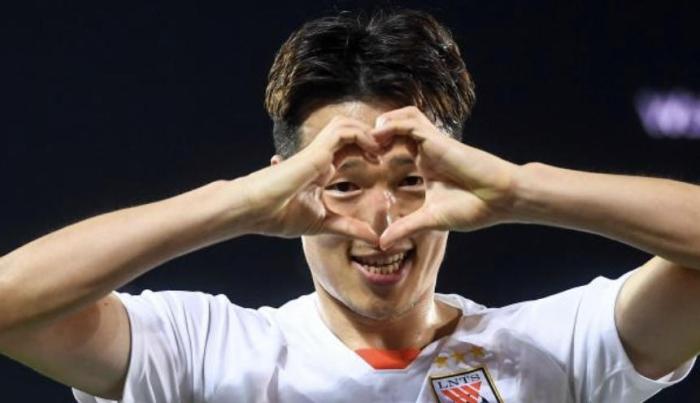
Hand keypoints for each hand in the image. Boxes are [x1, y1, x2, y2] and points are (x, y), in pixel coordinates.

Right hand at [241, 116, 381, 242]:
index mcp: (321, 168)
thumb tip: (374, 240)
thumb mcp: (325, 224)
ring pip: (346, 125)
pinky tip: (373, 151)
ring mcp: (317, 151)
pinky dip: (361, 135)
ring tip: (383, 148)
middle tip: (390, 148)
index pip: (349, 149)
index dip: (367, 150)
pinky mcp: (315, 150)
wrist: (256, 210)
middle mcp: (320, 156)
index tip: (383, 162)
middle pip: (350, 131)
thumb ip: (349, 228)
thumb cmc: (280, 215)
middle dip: (371, 135)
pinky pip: (343, 131)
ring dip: (367, 132)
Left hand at [371, 106, 517, 249]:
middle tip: (354, 147)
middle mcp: (427, 149)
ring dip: (383, 124)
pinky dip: (393, 125)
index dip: (375, 149)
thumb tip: (382, 244)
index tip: (357, 162)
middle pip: (395, 125)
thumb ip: (406, 227)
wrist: (501, 199)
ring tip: (366, 140)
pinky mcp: (439, 140)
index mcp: (424, 164)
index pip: (395, 145)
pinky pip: (411, 123)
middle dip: (374, 132)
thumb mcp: (430, 219)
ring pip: (403, 117)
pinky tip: (378, 136)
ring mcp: (433, 142)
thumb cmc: (474, 207)